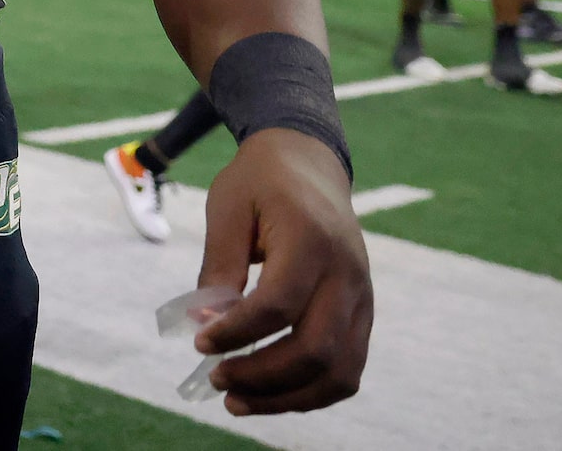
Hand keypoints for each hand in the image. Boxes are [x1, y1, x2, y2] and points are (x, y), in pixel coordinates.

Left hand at [195, 129, 372, 415]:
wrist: (309, 162)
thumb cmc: (260, 182)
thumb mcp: (227, 208)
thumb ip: (219, 266)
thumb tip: (204, 323)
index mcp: (311, 239)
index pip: (278, 304)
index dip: (236, 332)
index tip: (198, 341)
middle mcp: (347, 273)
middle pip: (315, 349)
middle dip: (262, 376)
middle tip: (216, 378)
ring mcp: (362, 297)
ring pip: (339, 372)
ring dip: (287, 397)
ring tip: (237, 400)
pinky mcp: (363, 314)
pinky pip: (347, 369)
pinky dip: (311, 392)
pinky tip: (270, 393)